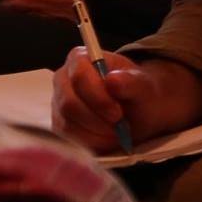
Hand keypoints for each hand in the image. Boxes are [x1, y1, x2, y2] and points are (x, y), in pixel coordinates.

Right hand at [50, 51, 201, 152]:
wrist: (139, 110)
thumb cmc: (139, 93)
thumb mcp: (143, 86)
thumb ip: (130, 81)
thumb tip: (112, 80)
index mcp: (80, 58)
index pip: (79, 76)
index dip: (98, 98)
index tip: (118, 113)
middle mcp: (63, 79)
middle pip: (69, 103)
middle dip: (97, 120)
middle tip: (119, 128)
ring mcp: (58, 103)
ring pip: (67, 124)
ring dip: (96, 134)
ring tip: (117, 134)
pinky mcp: (60, 125)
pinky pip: (68, 139)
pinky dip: (91, 143)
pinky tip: (108, 140)